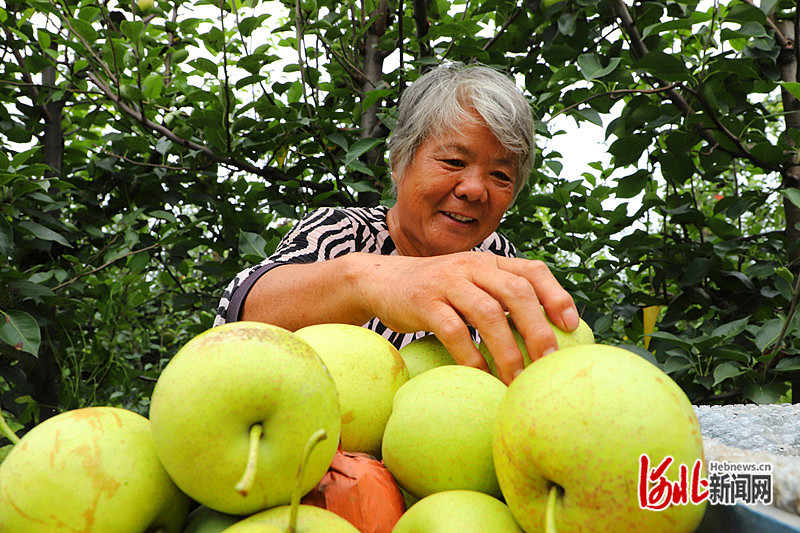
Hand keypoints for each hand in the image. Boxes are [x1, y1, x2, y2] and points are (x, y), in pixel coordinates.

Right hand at [354, 251, 578, 384]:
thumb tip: (542, 337)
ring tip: (519, 380)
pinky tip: (481, 377)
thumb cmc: (435, 291)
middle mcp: (472, 266)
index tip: (572, 326)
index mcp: (489, 262)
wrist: (381, 280)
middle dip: (538, 329)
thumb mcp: (469, 283)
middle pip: (516, 292)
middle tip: (550, 363)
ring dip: (508, 350)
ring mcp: (447, 282)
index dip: (556, 296)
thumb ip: (499, 297)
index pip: (532, 270)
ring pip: (487, 313)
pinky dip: (470, 356)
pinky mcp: (423, 301)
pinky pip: (453, 331)